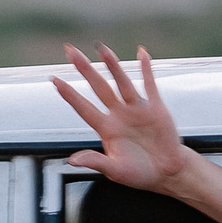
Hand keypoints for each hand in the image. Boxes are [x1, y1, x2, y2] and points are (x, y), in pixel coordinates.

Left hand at [52, 44, 191, 194]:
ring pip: (121, 82)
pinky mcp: (155, 108)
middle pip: (98, 87)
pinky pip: (149, 85)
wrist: (167, 173)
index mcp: (106, 129)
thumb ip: (96, 162)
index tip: (54, 80)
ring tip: (102, 48)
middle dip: (85, 69)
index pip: (83, 108)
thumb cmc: (140, 173)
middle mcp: (119, 115)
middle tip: (71, 51)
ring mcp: (136, 109)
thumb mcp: (116, 171)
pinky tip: (141, 54)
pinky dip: (146, 69)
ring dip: (112, 65)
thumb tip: (72, 160)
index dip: (69, 94)